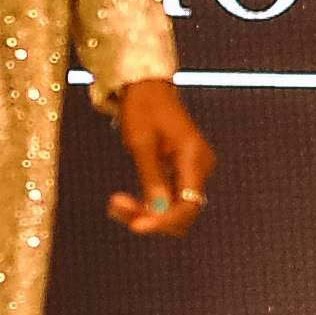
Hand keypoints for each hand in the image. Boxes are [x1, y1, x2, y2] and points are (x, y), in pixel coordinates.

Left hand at [109, 80, 216, 236]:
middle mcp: (200, 167)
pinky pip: (170, 196)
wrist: (147, 88)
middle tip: (116, 209)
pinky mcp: (183, 170)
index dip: (164, 221)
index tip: (136, 226)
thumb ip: (151, 178)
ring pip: (174, 207)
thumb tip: (158, 211)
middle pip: (182, 211)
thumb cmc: (143, 108)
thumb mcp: (141, 143)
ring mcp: (193, 169)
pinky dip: (148, 202)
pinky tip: (124, 202)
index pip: (188, 205)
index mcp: (194, 158)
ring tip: (115, 205)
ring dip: (146, 212)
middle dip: (152, 217)